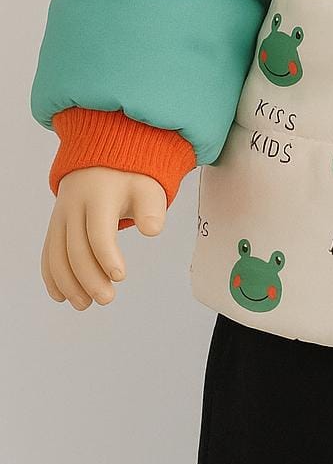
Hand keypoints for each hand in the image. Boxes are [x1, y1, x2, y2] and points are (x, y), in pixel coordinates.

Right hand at [40, 167, 167, 310]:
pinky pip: (48, 253)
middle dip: (88, 278)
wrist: (104, 159)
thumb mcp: (148, 187)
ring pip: (56, 254)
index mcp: (99, 195)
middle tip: (106, 299)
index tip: (121, 276)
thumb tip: (153, 230)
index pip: (98, 231)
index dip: (107, 256)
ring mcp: (61, 216)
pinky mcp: (55, 226)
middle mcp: (74, 206)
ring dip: (68, 283)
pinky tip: (62, 296)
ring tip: (85, 304)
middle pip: (75, 248)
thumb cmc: (130, 178)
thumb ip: (152, 208)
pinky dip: (52, 276)